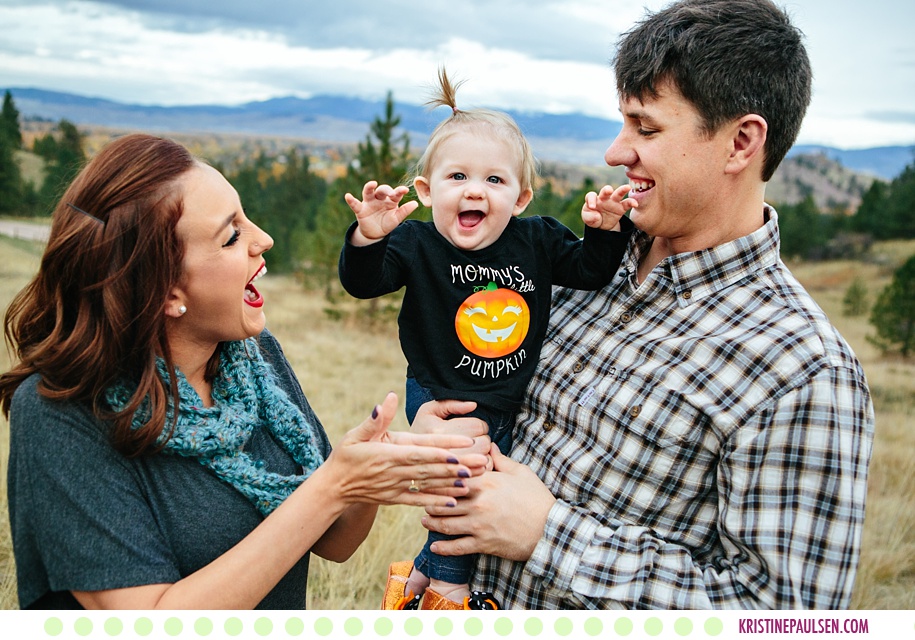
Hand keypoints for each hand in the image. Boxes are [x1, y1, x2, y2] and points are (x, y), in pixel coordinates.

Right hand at [323, 393, 488, 508]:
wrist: (334, 487)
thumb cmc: (346, 456)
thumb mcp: (356, 434)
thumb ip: (376, 419)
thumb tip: (388, 398)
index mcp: (388, 452)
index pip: (421, 450)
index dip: (442, 449)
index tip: (463, 446)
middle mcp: (395, 471)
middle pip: (432, 467)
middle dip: (457, 465)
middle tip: (481, 463)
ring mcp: (396, 486)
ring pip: (429, 483)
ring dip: (452, 482)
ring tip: (474, 480)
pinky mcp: (396, 498)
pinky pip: (419, 500)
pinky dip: (436, 501)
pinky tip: (454, 501)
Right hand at [344, 180, 418, 245]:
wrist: (375, 234)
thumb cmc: (387, 223)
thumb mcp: (396, 219)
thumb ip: (404, 211)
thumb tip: (416, 203)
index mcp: (390, 200)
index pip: (395, 193)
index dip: (400, 191)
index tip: (405, 190)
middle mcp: (380, 199)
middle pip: (382, 190)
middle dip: (386, 190)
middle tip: (391, 194)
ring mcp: (369, 202)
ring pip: (368, 192)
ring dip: (369, 187)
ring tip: (372, 183)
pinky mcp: (360, 209)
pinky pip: (355, 204)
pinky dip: (351, 200)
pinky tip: (348, 196)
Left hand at [421, 444, 555, 560]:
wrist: (551, 529)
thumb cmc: (537, 498)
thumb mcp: (521, 472)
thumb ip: (501, 459)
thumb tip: (489, 445)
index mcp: (486, 482)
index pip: (453, 477)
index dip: (438, 477)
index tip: (428, 476)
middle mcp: (478, 503)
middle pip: (443, 500)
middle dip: (430, 500)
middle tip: (422, 499)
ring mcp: (478, 525)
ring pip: (445, 524)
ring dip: (431, 522)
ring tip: (424, 520)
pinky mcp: (482, 544)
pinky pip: (456, 547)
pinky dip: (443, 547)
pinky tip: (434, 546)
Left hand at [581, 184, 636, 230]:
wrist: (602, 225)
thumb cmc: (592, 217)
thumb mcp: (587, 219)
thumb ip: (588, 217)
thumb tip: (597, 216)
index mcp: (593, 199)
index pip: (591, 196)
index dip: (591, 200)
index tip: (592, 207)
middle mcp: (604, 198)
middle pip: (605, 190)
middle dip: (607, 189)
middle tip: (609, 190)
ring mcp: (613, 202)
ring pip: (618, 193)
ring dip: (622, 190)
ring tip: (627, 187)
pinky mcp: (621, 207)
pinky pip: (627, 203)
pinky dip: (631, 202)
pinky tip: (635, 204)